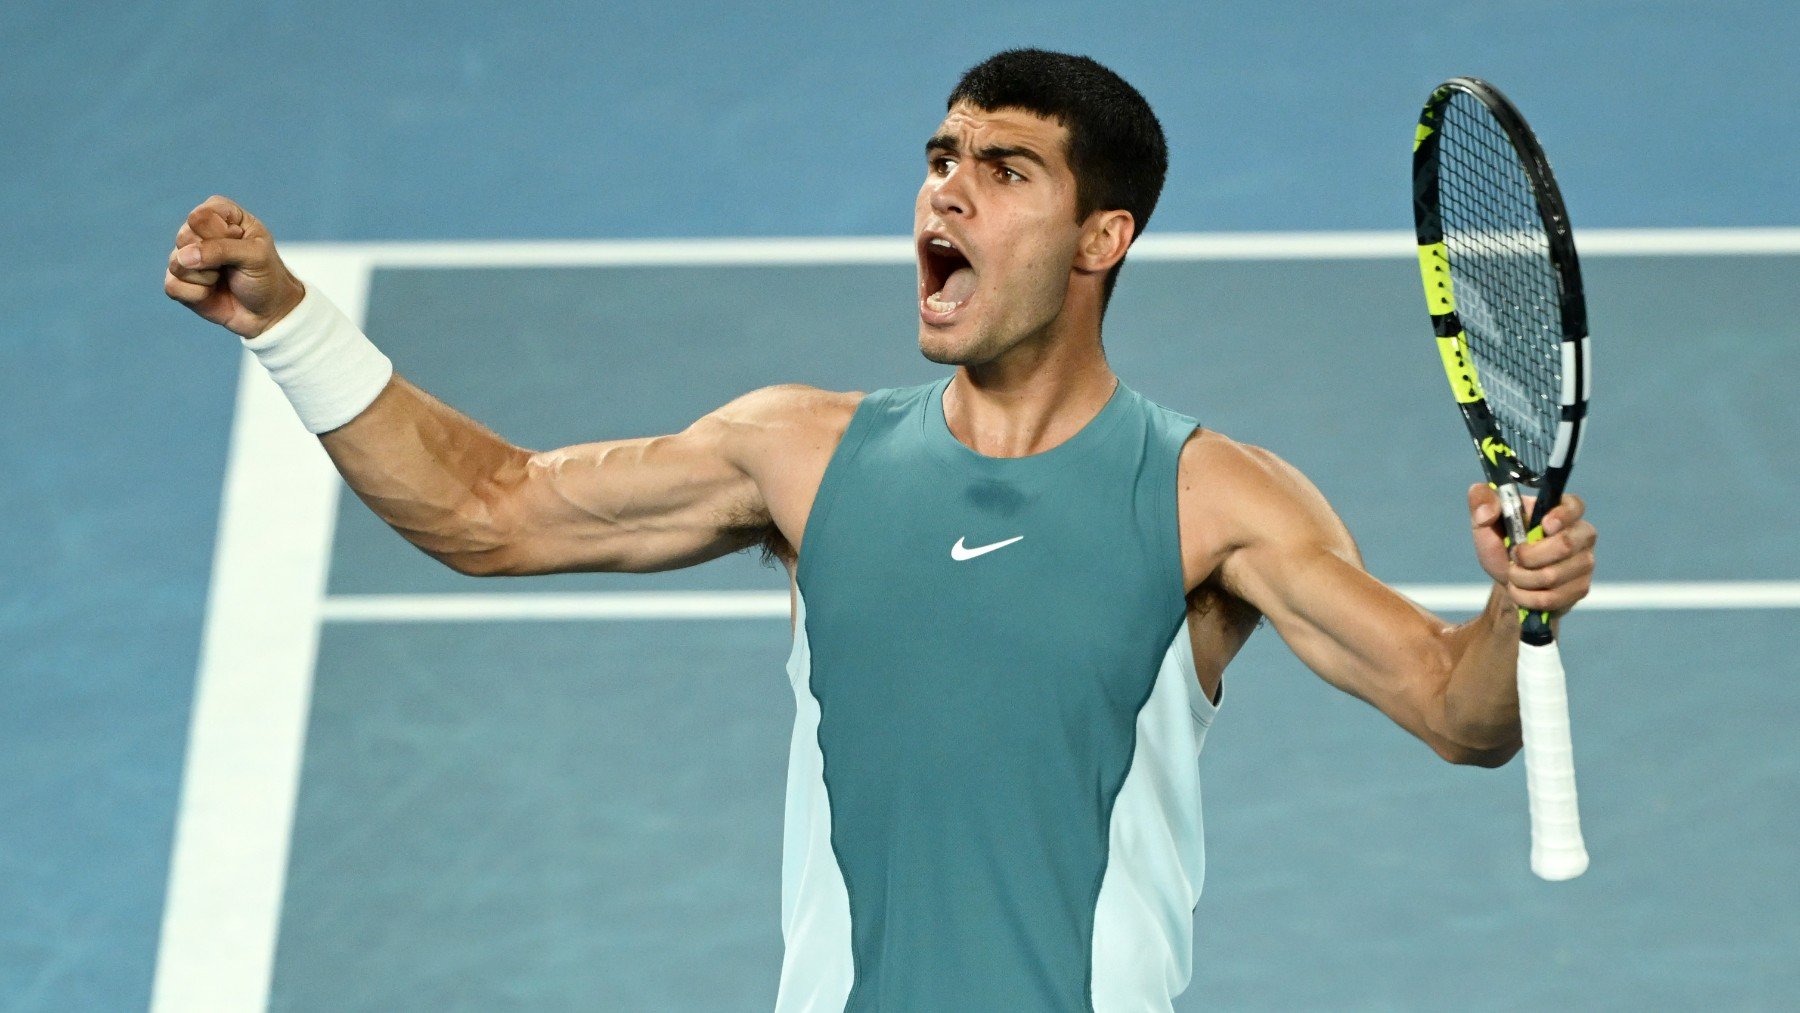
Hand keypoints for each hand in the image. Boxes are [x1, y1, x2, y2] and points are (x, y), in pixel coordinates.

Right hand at [163, 195, 305, 337]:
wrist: (267, 313)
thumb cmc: (266, 277)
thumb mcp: (256, 256)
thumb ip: (221, 249)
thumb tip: (183, 257)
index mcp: (221, 213)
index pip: (200, 217)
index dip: (221, 235)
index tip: (242, 244)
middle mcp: (199, 230)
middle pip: (184, 237)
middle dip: (212, 258)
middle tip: (233, 265)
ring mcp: (186, 255)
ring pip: (177, 262)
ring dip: (206, 278)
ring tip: (223, 279)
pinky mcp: (178, 280)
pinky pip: (173, 285)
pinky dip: (197, 294)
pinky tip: (211, 293)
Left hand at [1468, 483, 1595, 615]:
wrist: (1508, 578)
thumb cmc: (1502, 543)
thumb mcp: (1485, 521)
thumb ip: (1482, 503)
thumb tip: (1486, 511)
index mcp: (1561, 509)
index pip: (1575, 506)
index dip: (1562, 516)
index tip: (1544, 525)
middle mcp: (1581, 534)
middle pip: (1565, 545)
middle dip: (1527, 556)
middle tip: (1513, 556)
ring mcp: (1585, 562)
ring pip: (1553, 576)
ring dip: (1521, 579)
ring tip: (1513, 573)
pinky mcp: (1581, 588)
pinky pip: (1552, 598)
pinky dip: (1526, 597)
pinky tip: (1520, 590)